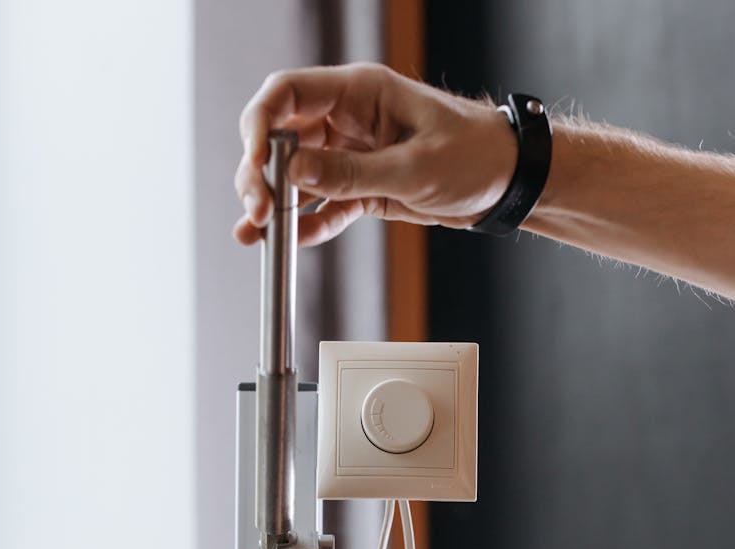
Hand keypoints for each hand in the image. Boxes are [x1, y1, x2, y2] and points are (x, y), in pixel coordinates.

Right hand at [234, 63, 516, 246]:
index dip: (260, 124)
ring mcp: (352, 154)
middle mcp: (347, 119)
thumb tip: (294, 173)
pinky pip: (324, 206)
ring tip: (257, 232)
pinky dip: (306, 224)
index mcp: (359, 92)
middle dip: (261, 173)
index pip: (288, 94)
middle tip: (258, 210)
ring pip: (297, 176)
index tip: (254, 163)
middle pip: (282, 138)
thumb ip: (351, 173)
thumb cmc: (474, 156)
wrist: (507, 181)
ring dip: (275, 203)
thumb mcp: (413, 167)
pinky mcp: (362, 188)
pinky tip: (290, 243)